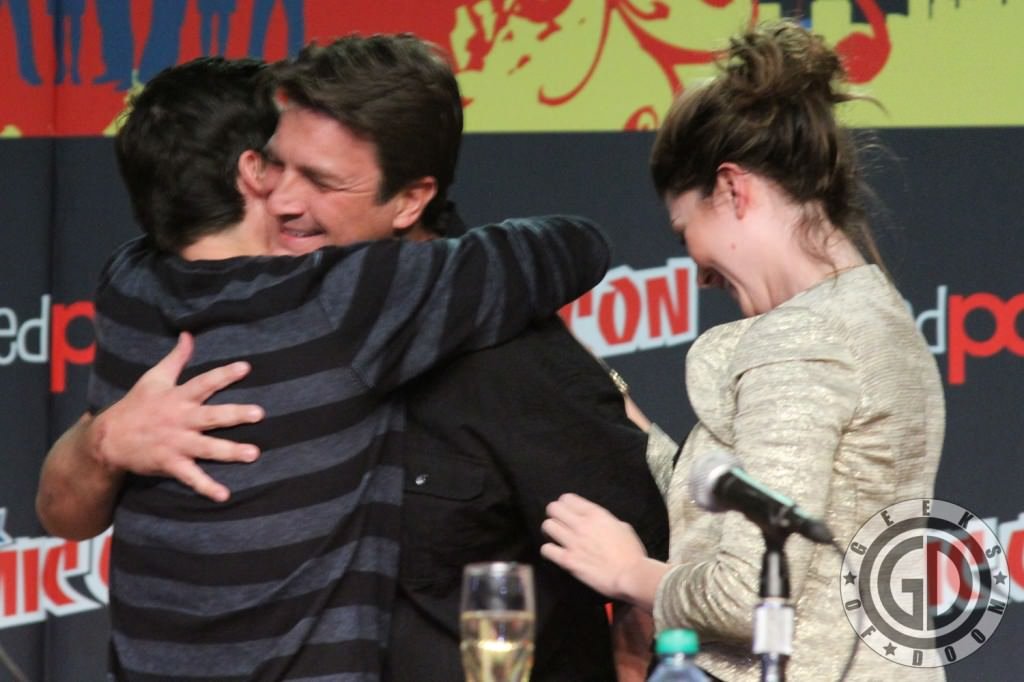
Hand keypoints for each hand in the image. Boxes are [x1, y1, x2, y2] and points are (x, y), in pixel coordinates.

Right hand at [90, 332, 263, 501]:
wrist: (108, 438)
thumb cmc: (135, 405)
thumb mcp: (154, 378)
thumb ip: (176, 358)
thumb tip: (188, 334)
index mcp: (178, 397)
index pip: (204, 382)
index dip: (224, 374)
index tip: (246, 367)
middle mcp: (180, 420)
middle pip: (211, 416)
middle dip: (235, 414)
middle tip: (259, 413)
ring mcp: (176, 443)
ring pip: (207, 447)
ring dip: (230, 452)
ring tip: (254, 454)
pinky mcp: (170, 463)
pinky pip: (191, 477)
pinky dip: (207, 487)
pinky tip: (224, 495)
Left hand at [540, 493, 649, 600]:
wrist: (630, 575)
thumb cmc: (631, 553)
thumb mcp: (622, 527)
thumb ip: (606, 522)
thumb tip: (600, 524)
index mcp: (595, 514)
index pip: (567, 498)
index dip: (564, 504)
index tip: (567, 510)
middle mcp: (581, 525)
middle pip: (553, 509)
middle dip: (554, 514)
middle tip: (558, 521)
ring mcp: (572, 542)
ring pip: (547, 526)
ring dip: (550, 531)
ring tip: (555, 536)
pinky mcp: (567, 560)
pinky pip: (546, 549)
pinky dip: (548, 550)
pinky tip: (554, 552)